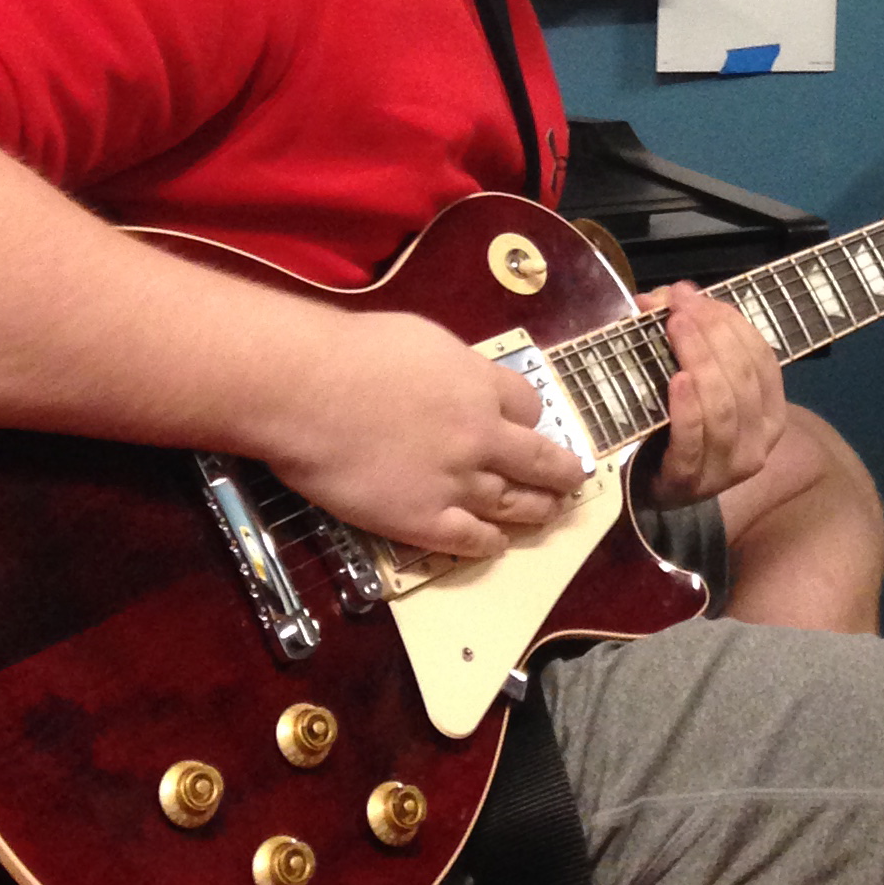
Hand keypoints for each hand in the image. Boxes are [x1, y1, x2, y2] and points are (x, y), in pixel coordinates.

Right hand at [263, 309, 586, 561]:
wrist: (309, 391)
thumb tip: (452, 380)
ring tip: (550, 514)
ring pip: (512, 503)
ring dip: (536, 510)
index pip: (527, 405)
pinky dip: (489, 543)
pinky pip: (469, 539)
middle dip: (560, 473)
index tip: (528, 425)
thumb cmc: (353, 352)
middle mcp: (481, 436)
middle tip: (574, 481)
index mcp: (480, 386)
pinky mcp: (422, 520)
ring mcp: (456, 482)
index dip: (530, 418)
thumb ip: (449, 368)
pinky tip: (497, 545)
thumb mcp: (421, 339)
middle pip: (538, 460)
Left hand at [641, 278, 785, 505]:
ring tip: (676, 328)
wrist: (658, 490)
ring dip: (700, 359)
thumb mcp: (697, 379)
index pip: (762, 359)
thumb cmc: (684, 426)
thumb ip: (688, 334)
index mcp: (771, 412)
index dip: (731, 322)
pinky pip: (694, 440)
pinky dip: (687, 408)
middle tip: (680, 307)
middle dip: (712, 334)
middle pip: (742, 377)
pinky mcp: (691, 482)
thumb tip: (670, 293)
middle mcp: (760, 441)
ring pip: (723, 406)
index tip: (694, 295)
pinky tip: (677, 380)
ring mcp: (728, 465)